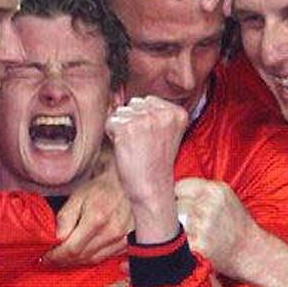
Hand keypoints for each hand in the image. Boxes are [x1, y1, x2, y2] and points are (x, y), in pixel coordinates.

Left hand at [46, 153, 130, 264]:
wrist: (124, 186)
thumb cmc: (98, 190)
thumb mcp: (76, 197)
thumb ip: (65, 218)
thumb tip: (57, 239)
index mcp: (97, 219)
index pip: (71, 248)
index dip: (56, 256)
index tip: (46, 256)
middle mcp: (112, 232)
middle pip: (81, 257)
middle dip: (63, 260)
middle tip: (52, 257)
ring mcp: (122, 239)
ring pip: (92, 260)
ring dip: (76, 261)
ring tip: (64, 256)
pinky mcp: (127, 243)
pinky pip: (104, 258)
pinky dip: (90, 258)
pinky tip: (82, 253)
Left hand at [106, 96, 186, 242]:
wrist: (152, 189)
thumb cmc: (154, 164)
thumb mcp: (164, 133)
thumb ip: (154, 113)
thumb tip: (118, 97)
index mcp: (177, 112)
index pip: (148, 101)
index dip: (143, 121)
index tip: (152, 140)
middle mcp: (163, 113)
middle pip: (133, 104)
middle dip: (132, 123)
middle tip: (142, 145)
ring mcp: (145, 119)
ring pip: (120, 112)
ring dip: (122, 129)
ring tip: (135, 148)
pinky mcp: (127, 128)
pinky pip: (110, 122)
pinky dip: (112, 136)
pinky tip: (125, 150)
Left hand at [175, 177, 259, 278]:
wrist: (251, 251)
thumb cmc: (235, 224)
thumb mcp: (224, 196)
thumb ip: (199, 190)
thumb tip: (167, 187)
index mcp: (214, 190)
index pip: (178, 186)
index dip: (176, 197)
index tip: (179, 204)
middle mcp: (207, 206)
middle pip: (172, 204)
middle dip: (175, 213)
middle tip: (186, 222)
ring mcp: (201, 226)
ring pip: (173, 223)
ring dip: (177, 229)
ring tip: (192, 233)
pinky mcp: (197, 245)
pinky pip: (177, 240)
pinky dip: (181, 244)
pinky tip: (193, 244)